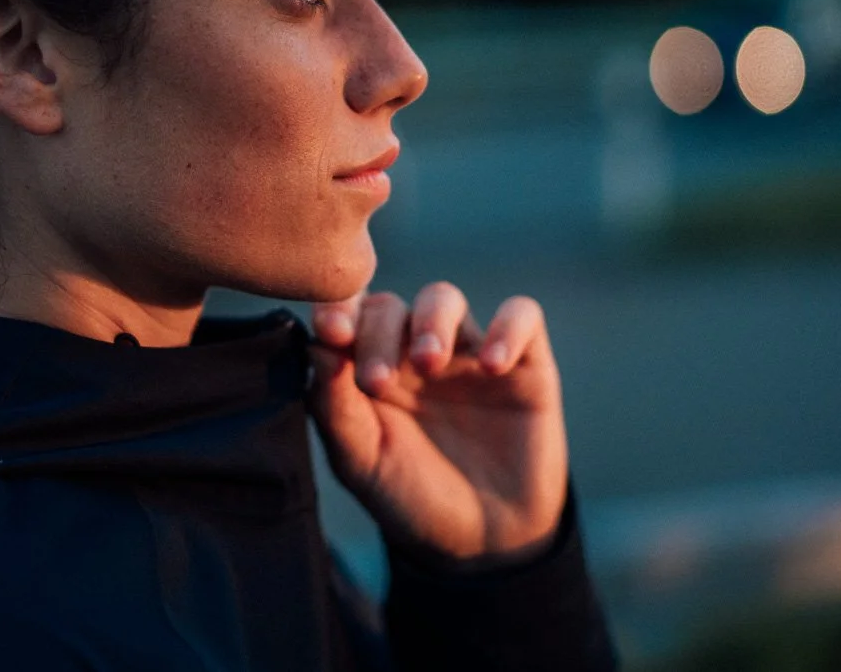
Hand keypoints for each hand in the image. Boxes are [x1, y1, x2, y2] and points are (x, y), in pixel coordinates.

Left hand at [304, 282, 568, 568]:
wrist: (484, 542)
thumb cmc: (411, 497)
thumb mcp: (363, 462)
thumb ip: (334, 407)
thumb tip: (316, 345)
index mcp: (366, 367)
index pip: (345, 314)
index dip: (336, 308)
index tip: (330, 330)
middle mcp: (412, 352)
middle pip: (389, 306)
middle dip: (378, 333)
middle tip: (378, 381)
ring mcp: (467, 352)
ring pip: (444, 298)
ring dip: (432, 321)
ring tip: (432, 364)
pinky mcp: (524, 362)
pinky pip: (522, 315)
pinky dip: (508, 328)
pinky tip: (493, 367)